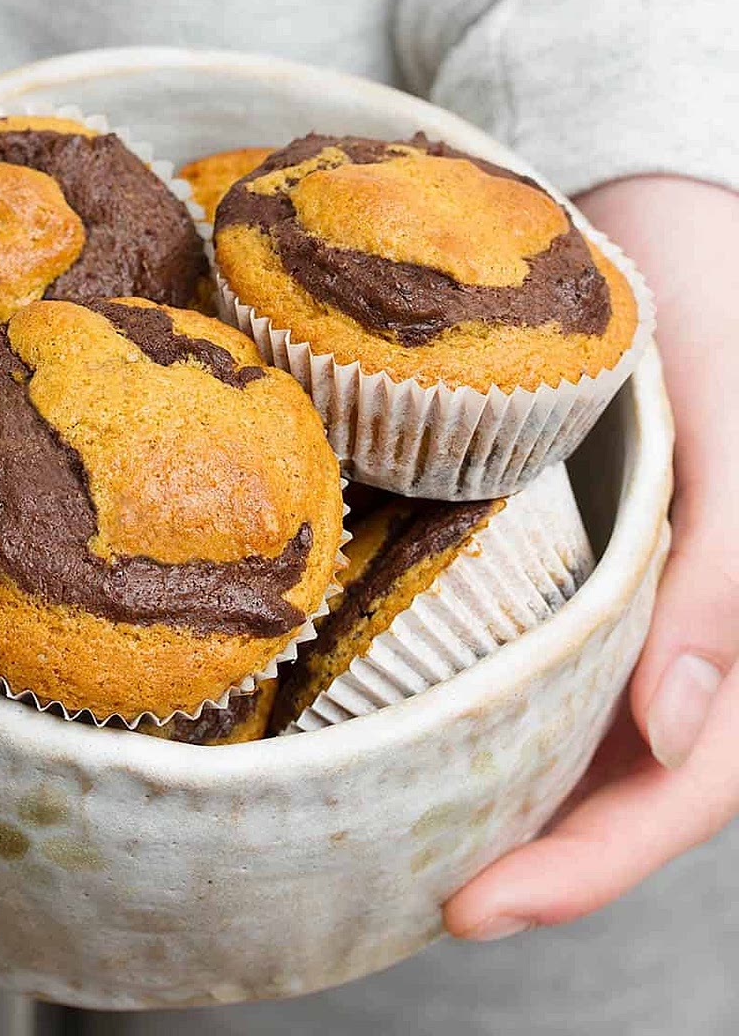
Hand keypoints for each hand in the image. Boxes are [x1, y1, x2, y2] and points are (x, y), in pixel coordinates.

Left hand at [446, 175, 738, 940]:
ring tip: (413, 838)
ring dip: (519, 798)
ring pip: (592, 735)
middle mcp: (707, 625)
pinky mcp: (594, 556)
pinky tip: (434, 723)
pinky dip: (502, 706)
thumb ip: (726, 578)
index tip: (478, 907)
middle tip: (433, 901)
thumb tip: (674, 727)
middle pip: (633, 781)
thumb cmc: (724, 299)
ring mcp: (648, 596)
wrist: (664, 215)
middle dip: (544, 856)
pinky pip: (555, 655)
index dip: (595, 861)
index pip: (693, 780)